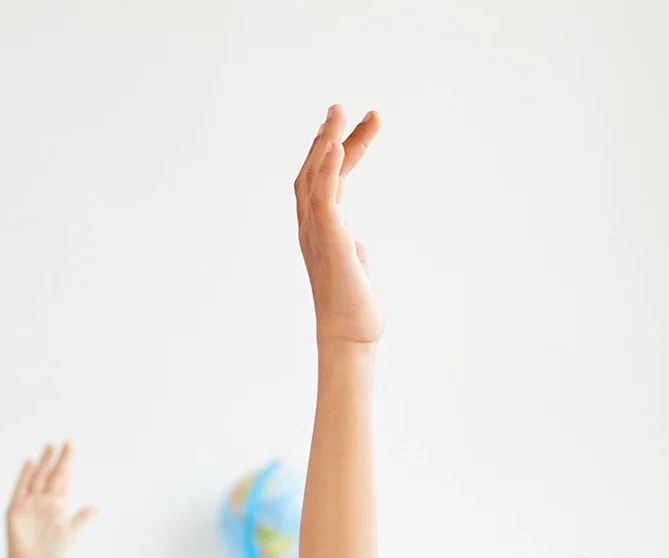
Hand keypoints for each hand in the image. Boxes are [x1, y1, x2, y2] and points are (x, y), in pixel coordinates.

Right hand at [0, 442, 93, 557]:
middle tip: (65, 443)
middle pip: (51, 475)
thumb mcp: (70, 535)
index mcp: (58, 506)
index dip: (67, 465)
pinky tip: (30, 463)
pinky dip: (24, 476)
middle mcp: (44, 501)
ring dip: (43, 463)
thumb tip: (95, 508)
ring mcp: (30, 503)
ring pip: (37, 478)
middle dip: (58, 460)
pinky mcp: (16, 509)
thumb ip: (80, 519)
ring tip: (49, 447)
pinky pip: (20, 488)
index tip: (71, 449)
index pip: (63, 480)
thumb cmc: (52, 553)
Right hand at [295, 105, 383, 343]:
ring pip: (315, 176)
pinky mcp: (330, 240)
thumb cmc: (355, 311)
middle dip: (329, 137)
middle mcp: (312, 227)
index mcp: (319, 231)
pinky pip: (324, 197)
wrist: (351, 339)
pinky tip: (335, 145)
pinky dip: (327, 168)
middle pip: (315, 170)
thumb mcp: (355, 270)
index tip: (345, 127)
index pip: (321, 182)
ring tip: (341, 112)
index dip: (331, 152)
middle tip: (344, 108)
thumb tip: (357, 246)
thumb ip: (352, 251)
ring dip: (327, 141)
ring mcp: (317, 232)